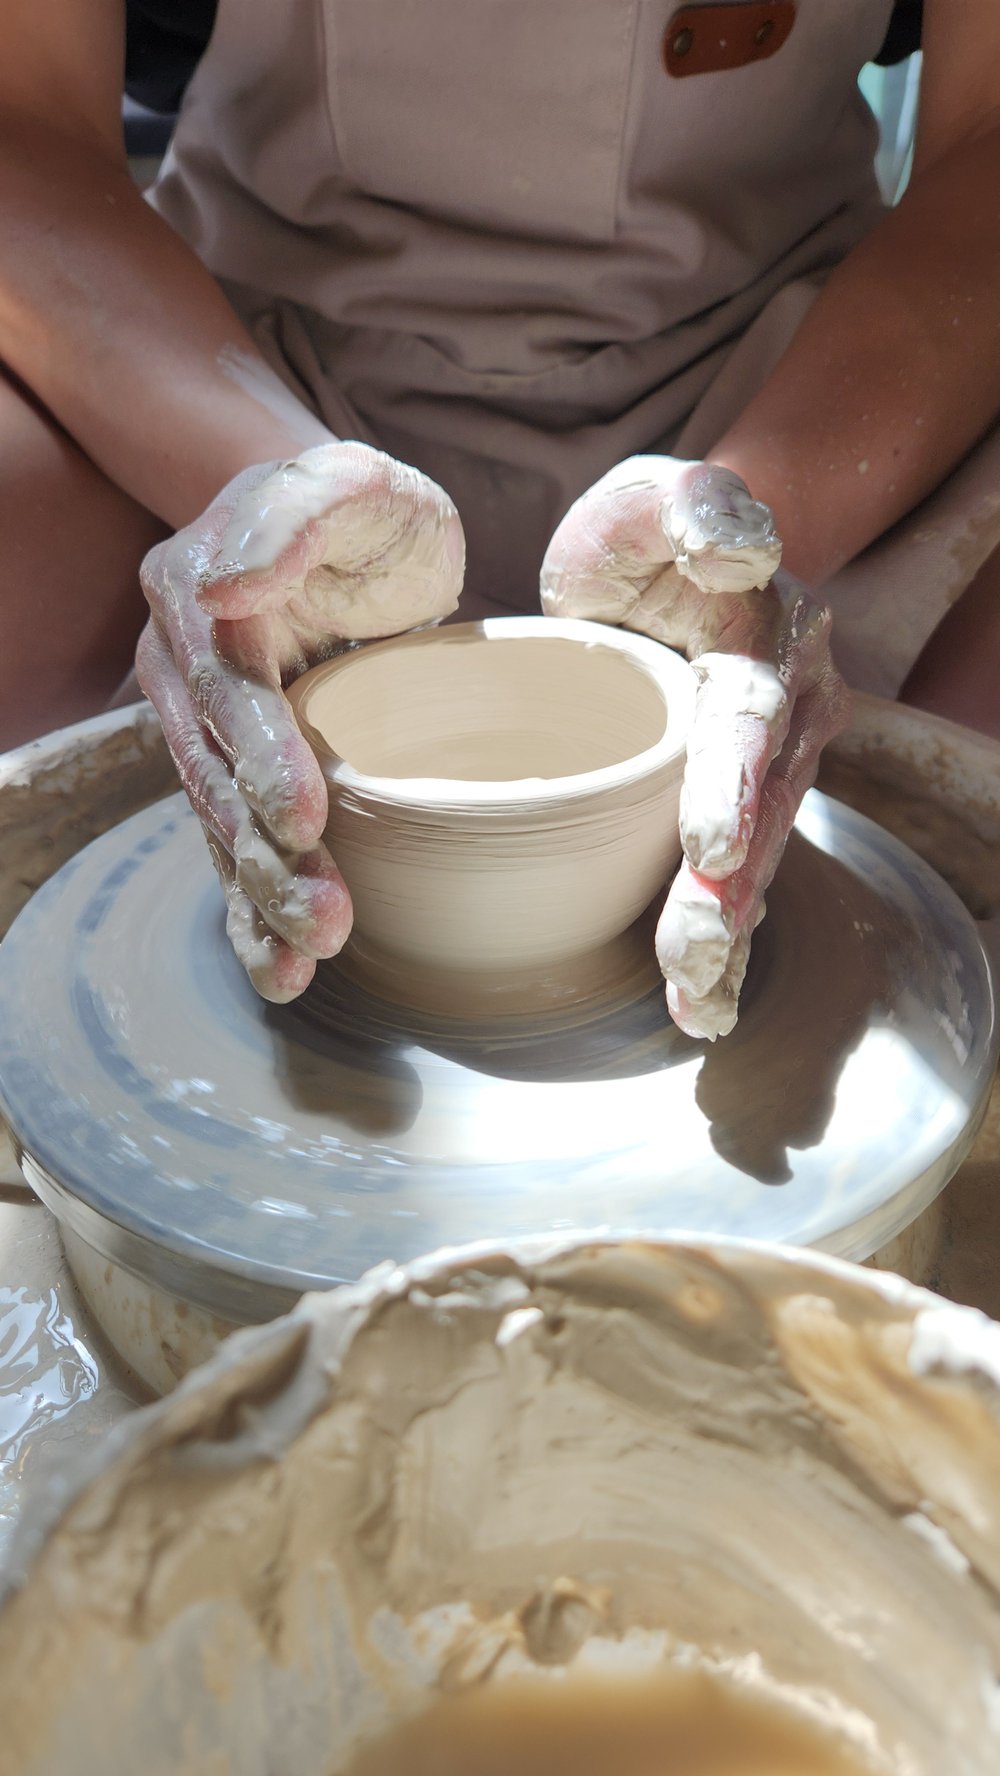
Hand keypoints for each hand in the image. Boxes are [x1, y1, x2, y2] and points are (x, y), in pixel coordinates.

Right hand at [137, 442, 464, 1000]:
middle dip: (266, 857)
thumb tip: (225, 581)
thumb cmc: (364, 508)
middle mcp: (182, 668)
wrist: (349, 531)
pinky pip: (232, 844)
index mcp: (199, 597)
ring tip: (306, 963)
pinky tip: (279, 970)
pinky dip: (252, 911)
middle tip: (325, 920)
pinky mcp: (233, 768)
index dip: (265, 757)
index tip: (307, 818)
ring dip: (261, 900)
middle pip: (218, 777)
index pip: (229, 688)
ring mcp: (201, 725)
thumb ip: (294, 516)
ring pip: (221, 825)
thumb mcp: (349, 481)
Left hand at [540, 456, 849, 1039]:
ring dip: (726, 934)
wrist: (674, 558)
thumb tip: (738, 547)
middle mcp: (785, 713)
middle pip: (760, 810)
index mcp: (766, 643)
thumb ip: (696, 507)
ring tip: (698, 1004)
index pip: (749, 717)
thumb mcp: (658, 497)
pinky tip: (703, 1004)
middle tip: (690, 954)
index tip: (709, 840)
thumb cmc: (652, 531)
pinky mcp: (737, 803)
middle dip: (727, 889)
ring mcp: (768, 766)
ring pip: (754, 859)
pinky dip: (723, 944)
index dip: (730, 780)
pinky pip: (737, 876)